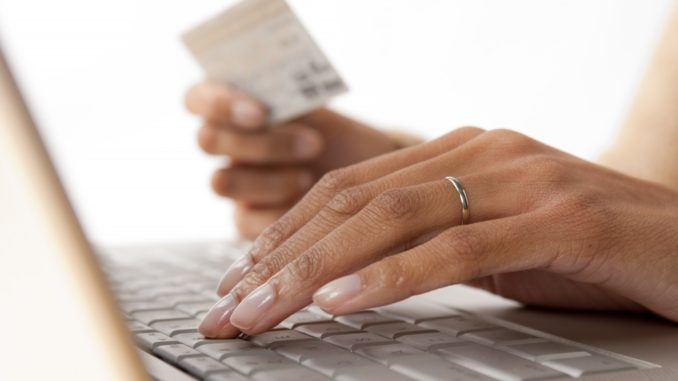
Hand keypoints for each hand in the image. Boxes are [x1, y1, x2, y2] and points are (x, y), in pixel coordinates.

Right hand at [185, 81, 401, 237]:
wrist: (364, 172)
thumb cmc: (336, 132)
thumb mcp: (319, 110)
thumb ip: (290, 96)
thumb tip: (280, 87)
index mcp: (233, 105)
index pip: (197, 98)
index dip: (219, 103)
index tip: (261, 112)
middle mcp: (226, 143)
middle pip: (208, 140)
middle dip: (261, 143)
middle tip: (314, 144)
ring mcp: (234, 182)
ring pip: (221, 181)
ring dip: (268, 179)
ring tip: (311, 176)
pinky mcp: (246, 218)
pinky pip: (243, 219)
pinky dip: (276, 212)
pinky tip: (306, 203)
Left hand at [198, 127, 677, 337]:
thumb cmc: (591, 251)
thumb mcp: (495, 244)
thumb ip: (433, 243)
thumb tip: (355, 274)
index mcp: (462, 151)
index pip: (349, 190)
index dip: (286, 232)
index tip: (241, 277)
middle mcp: (483, 151)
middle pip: (354, 203)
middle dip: (281, 257)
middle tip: (230, 306)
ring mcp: (521, 178)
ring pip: (391, 221)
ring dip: (314, 271)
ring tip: (262, 310)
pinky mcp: (557, 217)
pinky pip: (455, 248)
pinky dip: (390, 277)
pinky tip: (339, 304)